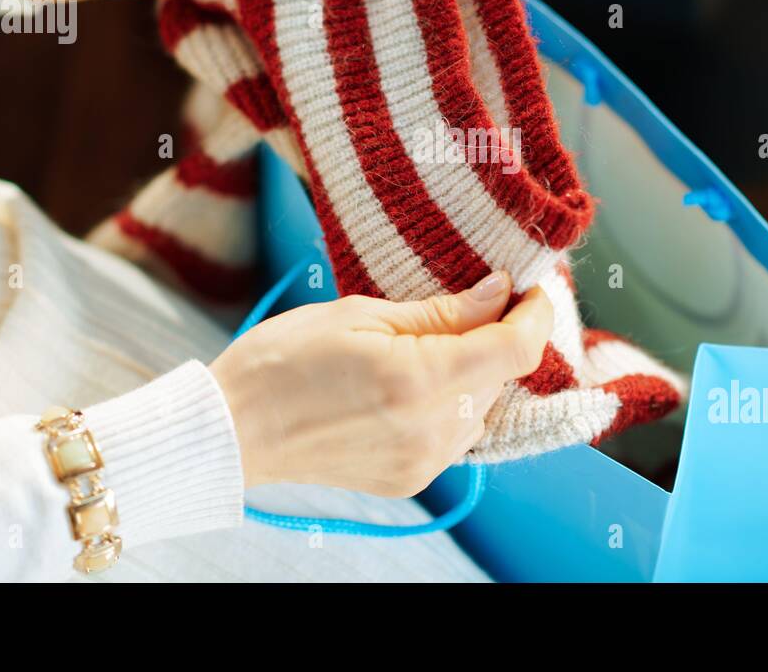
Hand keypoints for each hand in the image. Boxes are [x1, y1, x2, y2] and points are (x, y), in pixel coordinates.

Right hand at [208, 272, 552, 497]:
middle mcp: (432, 430)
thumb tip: (499, 293)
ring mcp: (424, 462)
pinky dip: (453, 401)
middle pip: (502, 375)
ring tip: (435, 340)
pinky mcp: (412, 479)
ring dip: (476, 370)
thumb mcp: (360, 314)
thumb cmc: (283, 360)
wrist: (232, 430)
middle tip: (477, 299)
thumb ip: (442, 311)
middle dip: (499, 335)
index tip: (531, 288)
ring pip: (484, 406)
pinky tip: (417, 379)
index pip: (517, 349)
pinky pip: (458, 433)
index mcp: (420, 379)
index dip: (535, 314)